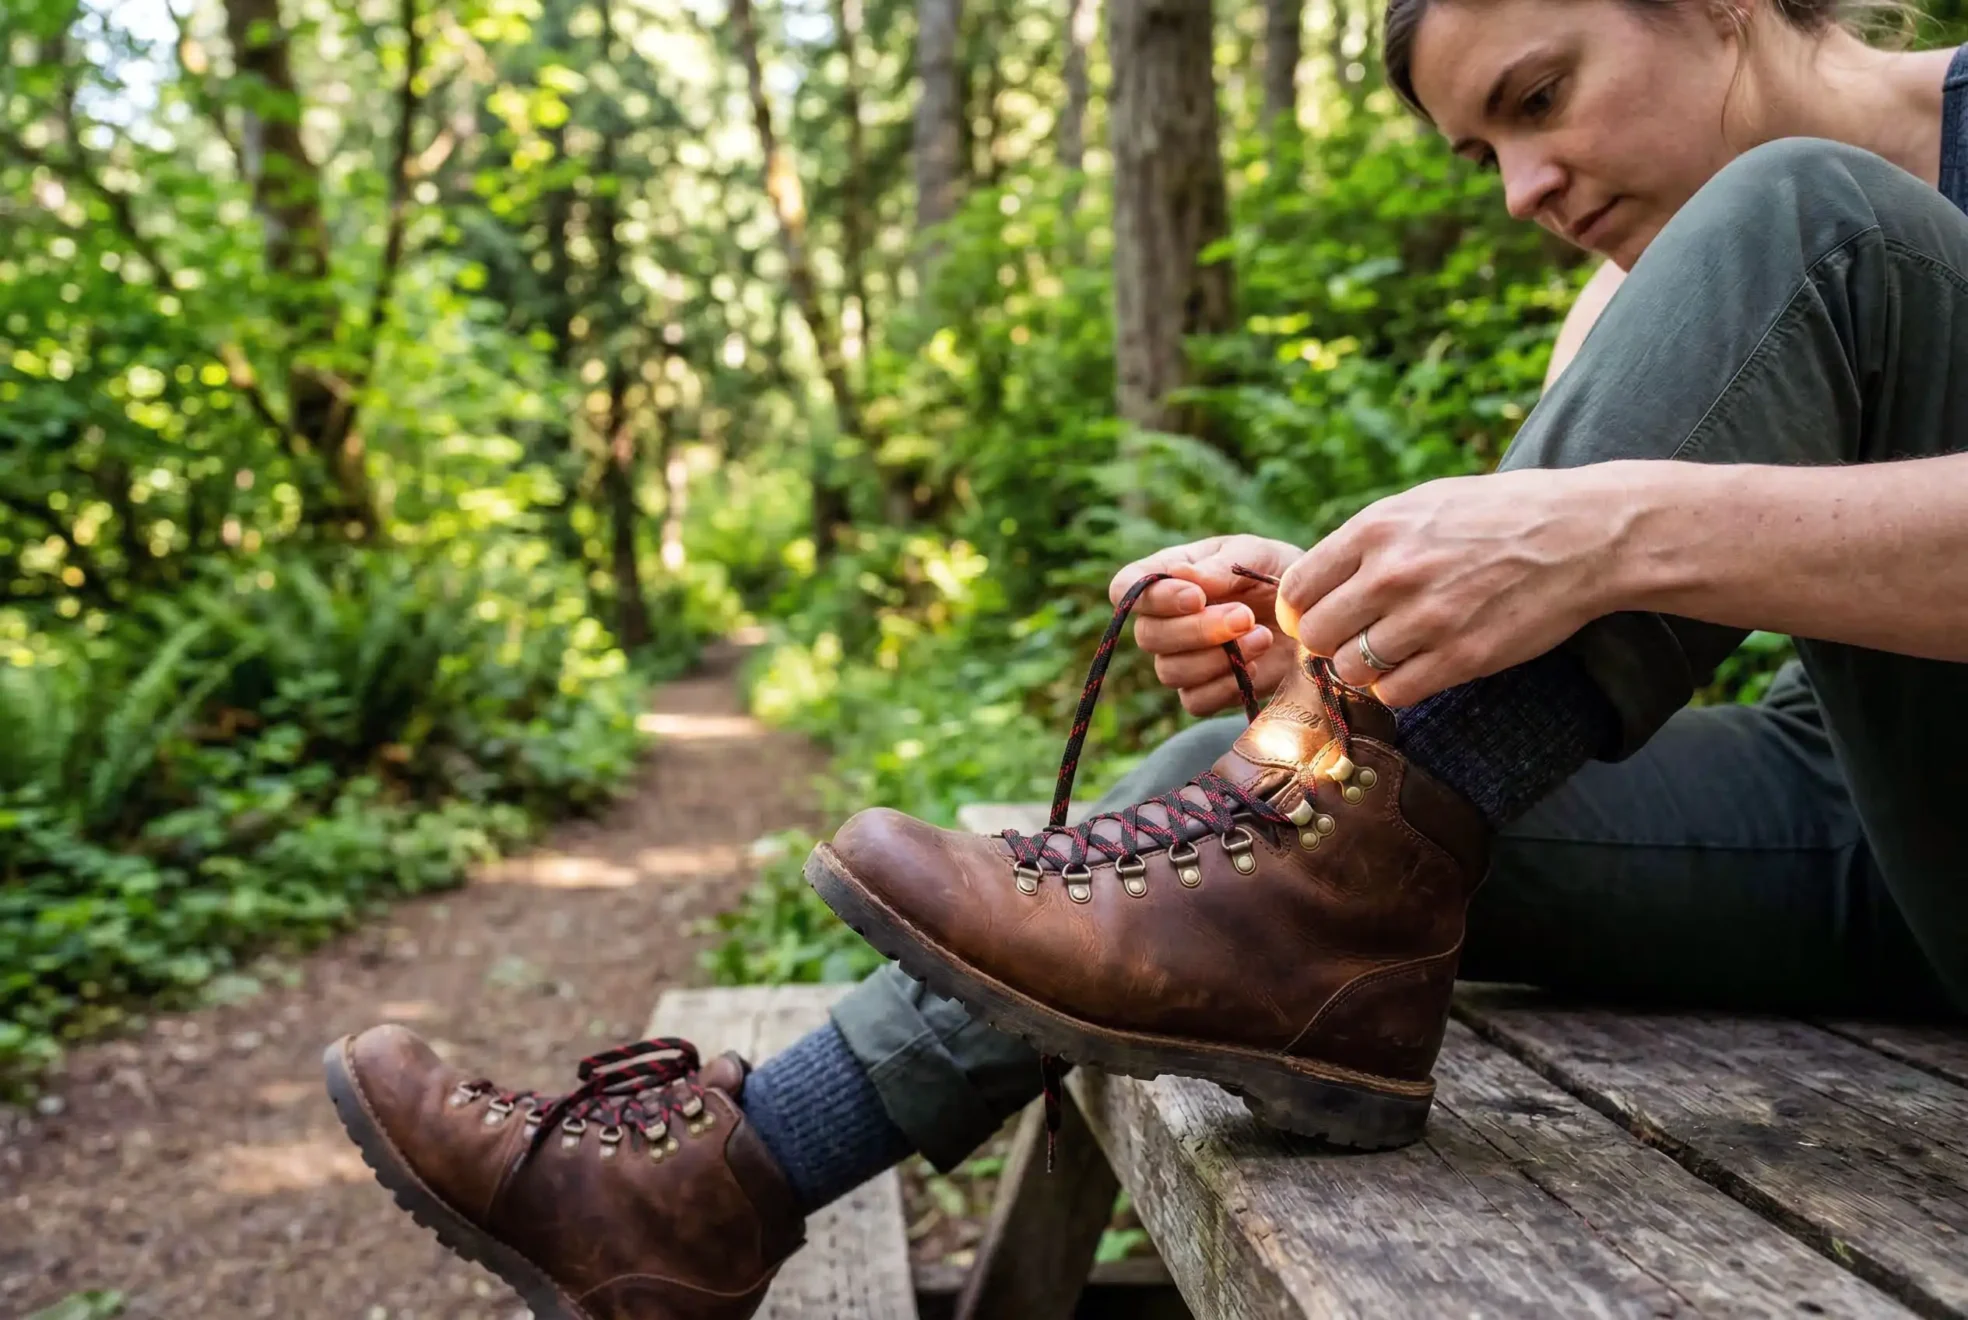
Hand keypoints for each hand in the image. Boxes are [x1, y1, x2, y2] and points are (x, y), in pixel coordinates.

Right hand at [1108, 534, 1303, 714]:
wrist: (1312, 612)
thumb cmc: (1275, 572)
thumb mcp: (1255, 555)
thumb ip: (1220, 565)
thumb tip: (1181, 576)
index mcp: (1167, 577)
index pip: (1125, 588)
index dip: (1152, 598)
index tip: (1197, 597)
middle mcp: (1164, 621)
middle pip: (1148, 636)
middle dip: (1198, 630)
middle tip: (1244, 616)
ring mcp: (1182, 659)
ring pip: (1170, 672)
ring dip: (1217, 658)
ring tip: (1261, 636)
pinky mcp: (1205, 691)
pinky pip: (1196, 701)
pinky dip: (1227, 685)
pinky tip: (1257, 664)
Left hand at [1275, 468, 1625, 705]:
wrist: (1580, 534)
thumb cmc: (1496, 515)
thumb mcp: (1420, 504)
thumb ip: (1364, 542)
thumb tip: (1314, 582)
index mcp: (1375, 529)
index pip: (1296, 589)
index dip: (1299, 610)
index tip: (1315, 616)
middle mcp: (1393, 574)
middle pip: (1314, 635)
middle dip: (1325, 643)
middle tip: (1349, 640)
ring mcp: (1428, 618)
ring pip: (1349, 670)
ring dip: (1360, 669)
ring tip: (1386, 654)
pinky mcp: (1462, 657)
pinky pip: (1394, 693)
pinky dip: (1394, 688)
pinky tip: (1414, 668)